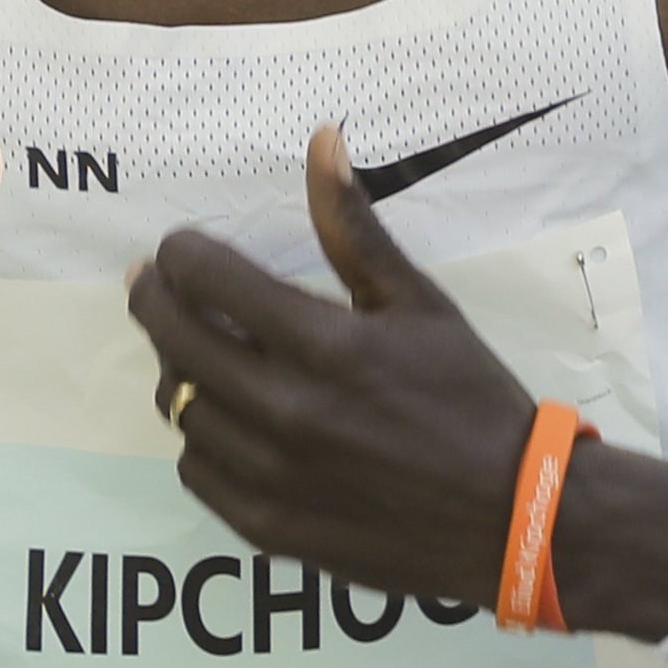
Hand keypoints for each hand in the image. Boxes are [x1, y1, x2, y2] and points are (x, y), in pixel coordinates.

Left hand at [121, 125, 667, 637]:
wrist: (512, 516)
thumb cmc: (469, 399)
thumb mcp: (420, 304)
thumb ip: (354, 228)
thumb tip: (321, 140)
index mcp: (323, 344)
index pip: (205, 277)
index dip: (181, 253)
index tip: (181, 250)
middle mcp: (285, 409)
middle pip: (172, 337)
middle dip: (154, 298)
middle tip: (155, 284)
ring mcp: (271, 475)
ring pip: (178, 405)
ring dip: (179, 370)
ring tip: (202, 353)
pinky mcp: (267, 527)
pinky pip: (195, 470)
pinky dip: (201, 438)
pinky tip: (228, 420)